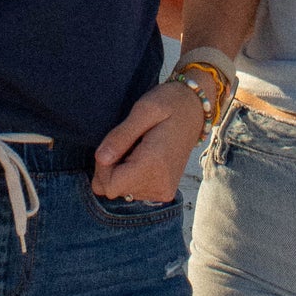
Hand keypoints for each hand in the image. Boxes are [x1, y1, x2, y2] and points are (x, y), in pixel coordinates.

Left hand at [92, 79, 203, 201]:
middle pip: (114, 190)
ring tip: (137, 148)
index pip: (109, 185)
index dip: (102, 166)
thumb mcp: (142, 110)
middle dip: (111, 167)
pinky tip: (142, 157)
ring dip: (121, 170)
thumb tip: (101, 159)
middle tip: (127, 143)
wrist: (194, 109)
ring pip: (122, 191)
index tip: (113, 144)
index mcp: (154, 165)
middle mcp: (160, 184)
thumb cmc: (168, 104)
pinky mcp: (165, 191)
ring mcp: (164, 191)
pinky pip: (134, 191)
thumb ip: (120, 136)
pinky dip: (131, 175)